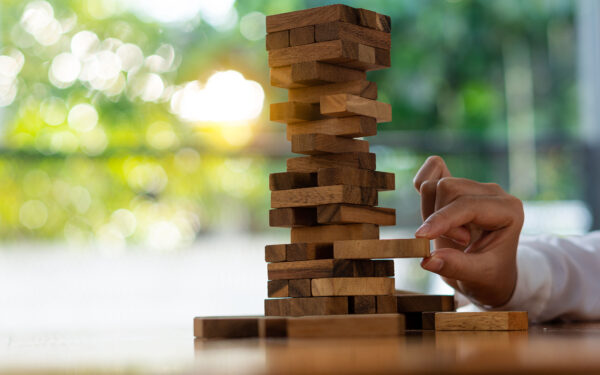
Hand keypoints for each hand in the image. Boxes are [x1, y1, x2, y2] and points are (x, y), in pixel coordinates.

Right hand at [413, 156, 523, 306]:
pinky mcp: (457, 186)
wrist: (490, 273)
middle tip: (456, 243)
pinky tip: (430, 209)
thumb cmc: (489, 275)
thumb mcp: (478, 276)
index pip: (467, 204)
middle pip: (448, 188)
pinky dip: (423, 184)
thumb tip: (427, 259)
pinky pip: (433, 169)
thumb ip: (456, 266)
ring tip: (449, 234)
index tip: (421, 236)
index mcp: (508, 210)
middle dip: (439, 217)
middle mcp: (492, 192)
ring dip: (431, 212)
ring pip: (436, 184)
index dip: (442, 219)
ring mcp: (474, 186)